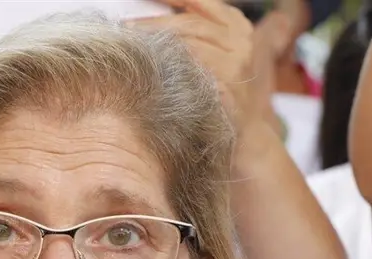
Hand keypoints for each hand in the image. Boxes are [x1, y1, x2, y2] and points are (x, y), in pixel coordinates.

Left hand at [132, 0, 267, 127]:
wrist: (246, 132)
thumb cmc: (220, 88)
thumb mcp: (215, 51)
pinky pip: (192, 75)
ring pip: (190, 47)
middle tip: (125, 25)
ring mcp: (236, 67)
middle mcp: (241, 41)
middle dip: (154, 23)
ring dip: (157, 46)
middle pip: (190, 23)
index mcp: (236, 24)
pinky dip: (169, 71)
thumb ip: (192, 30)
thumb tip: (150, 16)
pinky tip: (150, 72)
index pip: (199, 1)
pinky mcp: (228, 91)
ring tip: (132, 47)